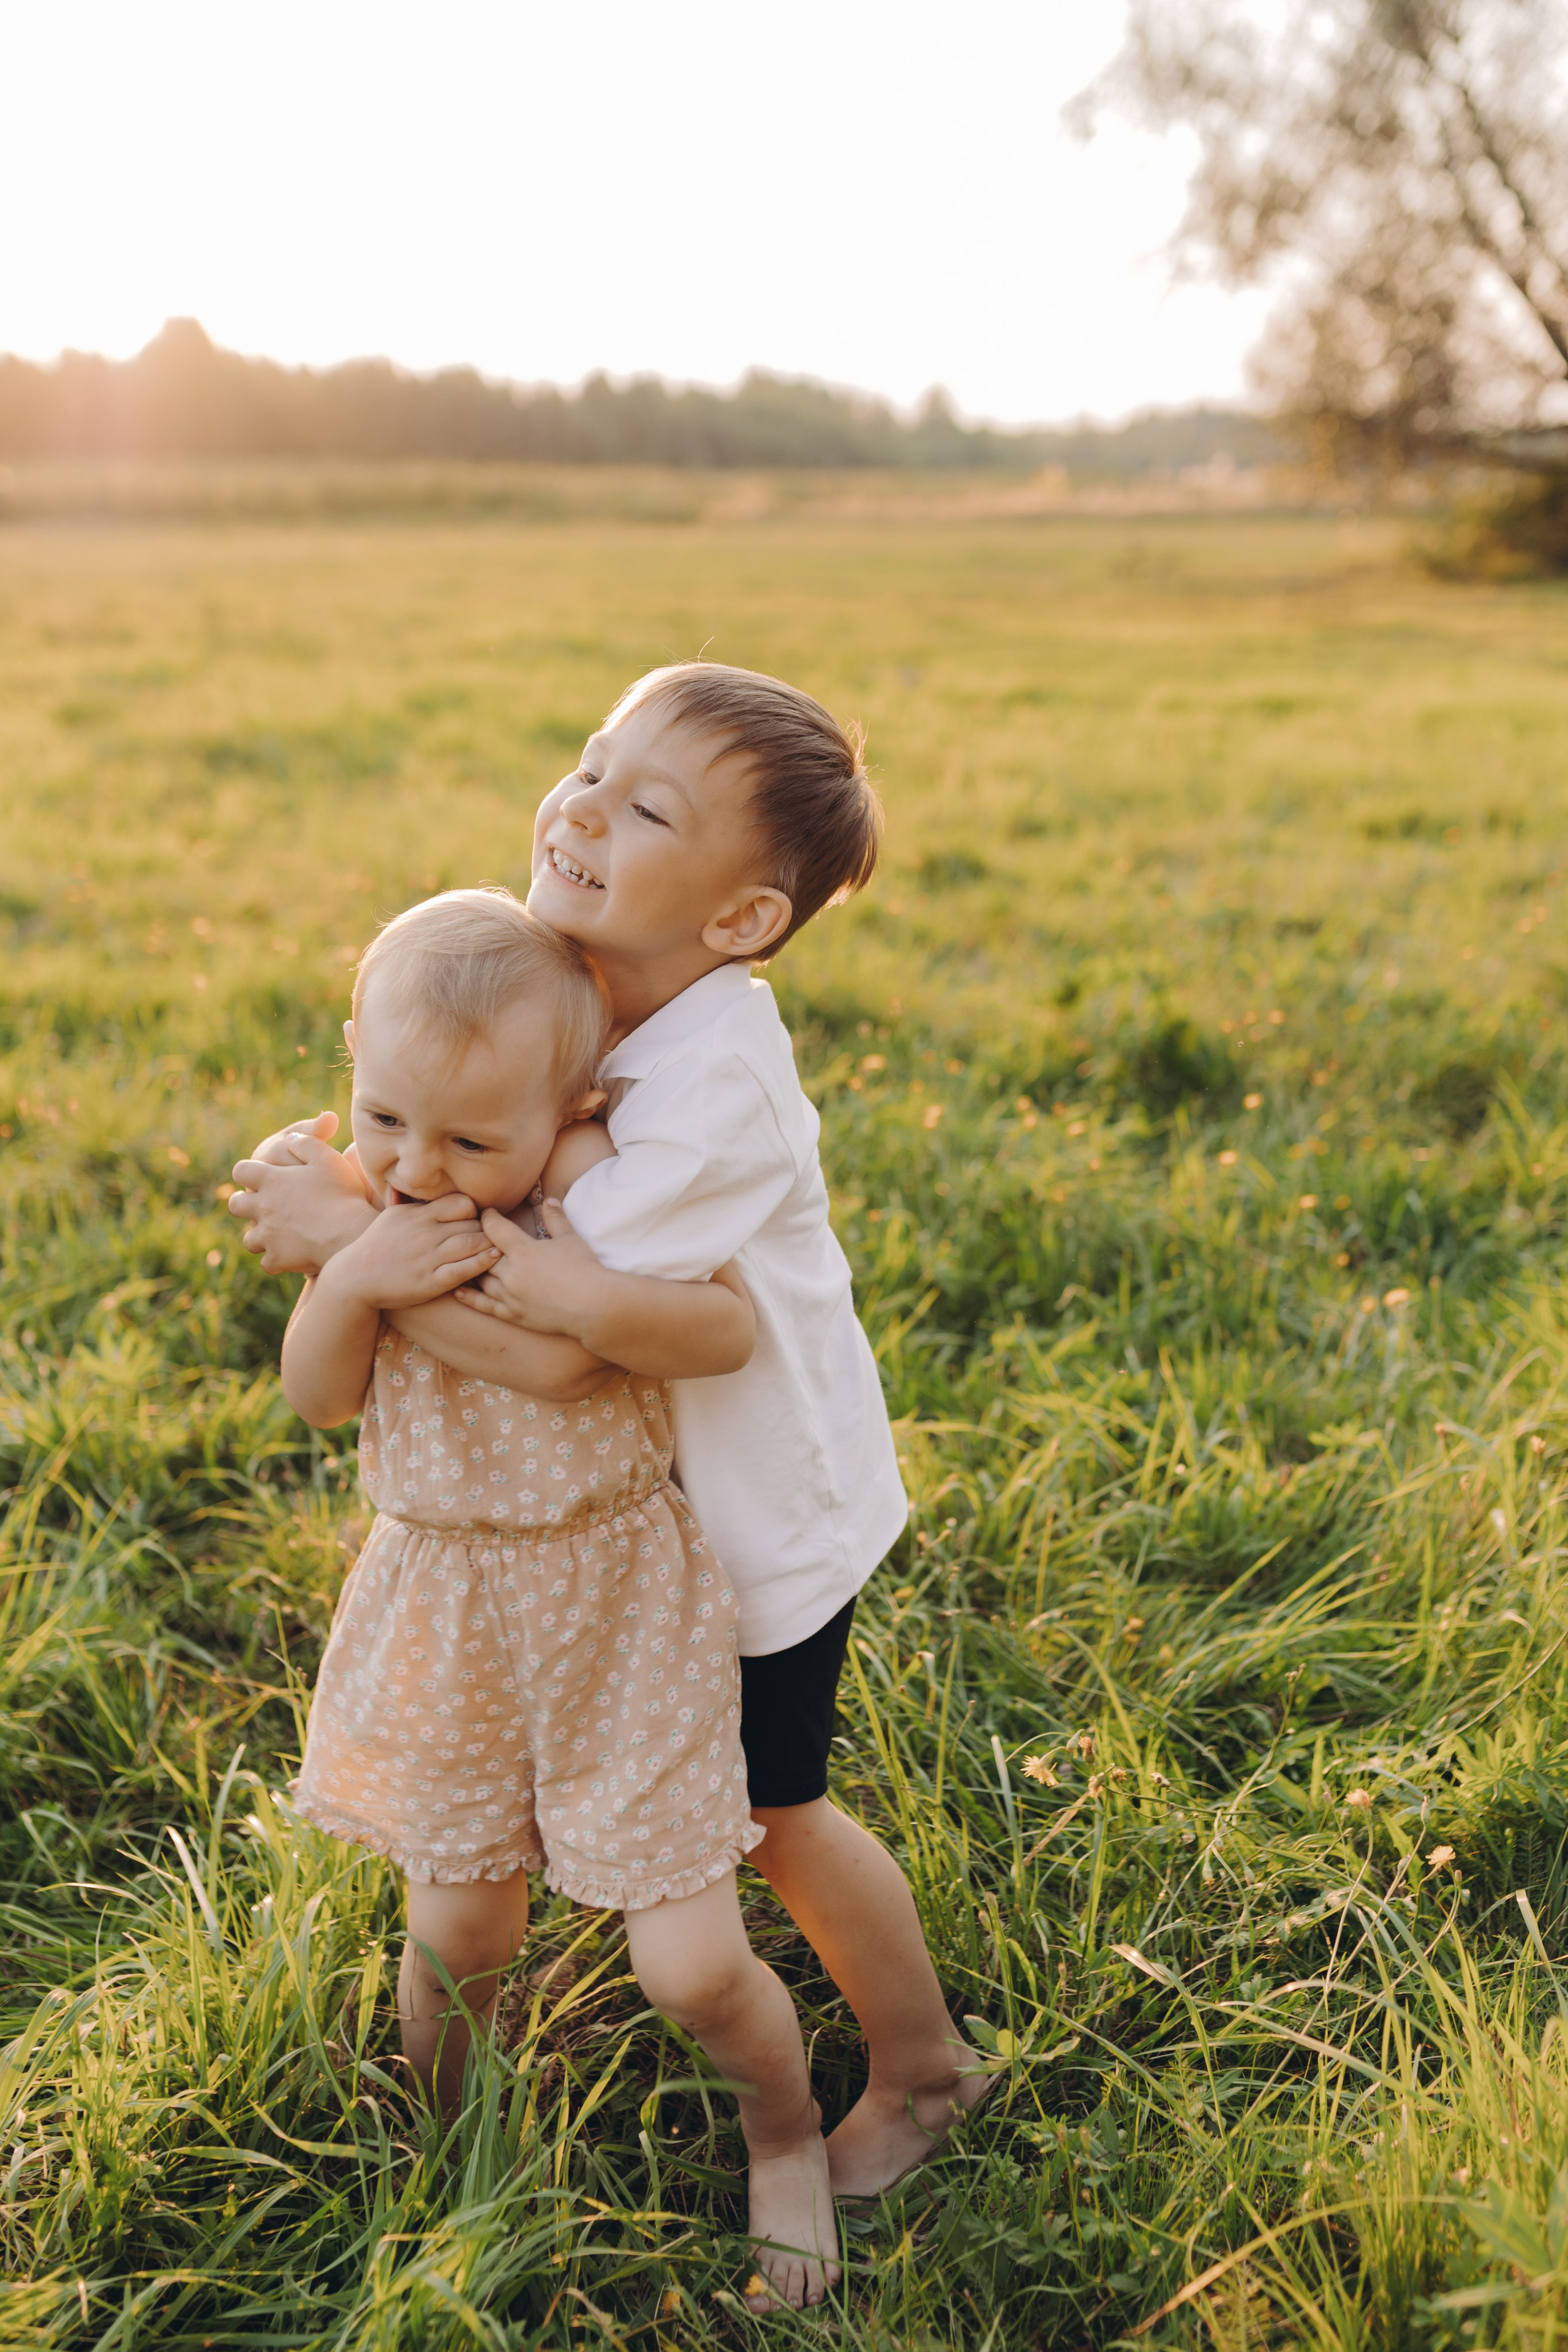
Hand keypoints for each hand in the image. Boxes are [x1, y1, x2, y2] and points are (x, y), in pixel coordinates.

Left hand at [228, 1116, 377, 1272]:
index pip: (241, 1171)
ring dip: (259, 1235)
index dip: (248, 1172)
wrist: (349, 1235)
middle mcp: (262, 1207)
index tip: (258, 1175)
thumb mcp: (327, 1158)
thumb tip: (291, 1138)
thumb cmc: (342, 1193)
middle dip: (245, 1203)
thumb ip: (306, 1142)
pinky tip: (289, 1256)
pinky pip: (267, 1262)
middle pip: (236, 1204)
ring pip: (248, 1238)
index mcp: (271, 1180)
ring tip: (275, 1234)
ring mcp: (267, 1236)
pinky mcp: (277, 1259)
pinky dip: (276, 1259)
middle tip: (261, 1205)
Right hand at [326, 1193, 501, 1311]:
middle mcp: (425, 1233)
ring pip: (472, 1242)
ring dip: (489, 1244)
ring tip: (500, 1247)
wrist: (354, 1278)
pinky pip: (464, 1269)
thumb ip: (417, 1204)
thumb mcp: (394, 1216)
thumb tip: (430, 1189)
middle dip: (486, 1229)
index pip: (461, 1203)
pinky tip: (493, 1258)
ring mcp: (428, 1257)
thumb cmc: (376, 1246)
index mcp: (418, 1215)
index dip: (475, 1211)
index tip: (477, 1220)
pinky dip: (482, 1262)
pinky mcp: (430, 1281)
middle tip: (495, 1236)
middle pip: (471, 1223)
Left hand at [454, 1197, 609, 1337]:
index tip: (487, 1212)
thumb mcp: (570, 1238)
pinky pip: (485, 1305)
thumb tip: (549, 1200)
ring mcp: (510, 1296)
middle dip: (477, 1243)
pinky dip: (470, 1297)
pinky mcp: (514, 1315)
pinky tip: (458, 1291)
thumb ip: (556, 1219)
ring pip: (481, 1279)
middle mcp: (511, 1273)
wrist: (593, 1306)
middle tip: (473, 1235)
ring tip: (465, 1260)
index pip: (495, 1228)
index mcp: (523, 1250)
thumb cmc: (584, 1269)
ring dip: (472, 1268)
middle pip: (483, 1254)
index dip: (489, 1217)